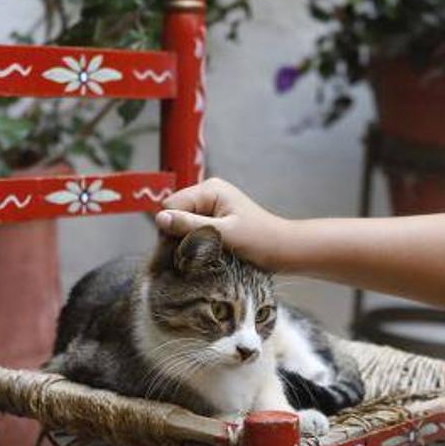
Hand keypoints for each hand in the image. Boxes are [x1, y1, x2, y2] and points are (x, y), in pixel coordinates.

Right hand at [155, 178, 291, 269]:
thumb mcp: (224, 234)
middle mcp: (208, 193)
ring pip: (182, 224)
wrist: (284, 250)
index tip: (178, 249)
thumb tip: (160, 219)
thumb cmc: (260, 240)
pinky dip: (195, 243)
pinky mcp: (214, 220)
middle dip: (179, 235)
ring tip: (202, 256)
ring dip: (187, 241)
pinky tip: (205, 254)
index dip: (171, 227)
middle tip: (192, 256)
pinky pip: (193, 230)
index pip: (171, 205)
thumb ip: (192, 226)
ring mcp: (211, 206)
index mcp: (210, 189)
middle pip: (175, 214)